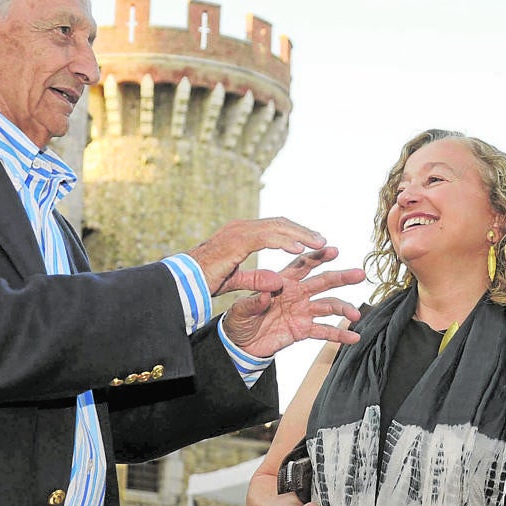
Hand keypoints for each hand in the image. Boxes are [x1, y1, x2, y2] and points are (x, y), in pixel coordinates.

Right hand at [188, 218, 326, 295]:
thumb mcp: (236, 279)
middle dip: (302, 231)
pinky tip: (299, 250)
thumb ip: (257, 279)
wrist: (182, 281)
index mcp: (241, 233)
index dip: (294, 233)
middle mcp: (241, 227)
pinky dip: (284, 242)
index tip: (311, 242)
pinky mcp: (237, 241)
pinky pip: (266, 237)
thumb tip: (278, 282)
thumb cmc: (203, 280)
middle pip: (280, 223)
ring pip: (277, 227)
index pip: (274, 227)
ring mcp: (239, 231)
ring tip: (318, 244)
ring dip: (300, 235)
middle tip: (323, 240)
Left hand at [222, 247, 364, 357]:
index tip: (332, 250)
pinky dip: (339, 334)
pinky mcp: (303, 330)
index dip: (317, 257)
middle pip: (323, 282)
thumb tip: (264, 294)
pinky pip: (324, 331)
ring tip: (355, 314)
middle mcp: (297, 294)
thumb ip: (252, 302)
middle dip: (341, 277)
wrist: (241, 343)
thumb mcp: (240, 311)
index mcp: (283, 282)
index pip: (303, 265)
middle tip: (359, 274)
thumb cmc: (239, 320)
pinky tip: (354, 337)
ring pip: (328, 306)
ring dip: (343, 308)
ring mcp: (303, 311)